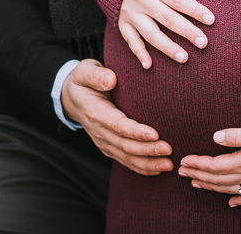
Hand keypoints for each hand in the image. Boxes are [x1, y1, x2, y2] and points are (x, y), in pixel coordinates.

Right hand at [61, 59, 173, 175]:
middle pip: (124, 145)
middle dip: (147, 150)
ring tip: (168, 164)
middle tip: (168, 150)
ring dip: (148, 162)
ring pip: (126, 157)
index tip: (154, 134)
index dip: (135, 132)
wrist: (72, 98)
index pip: (117, 125)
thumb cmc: (83, 81)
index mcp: (95, 112)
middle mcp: (99, 131)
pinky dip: (141, 167)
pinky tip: (158, 170)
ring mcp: (104, 141)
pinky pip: (125, 160)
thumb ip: (95, 74)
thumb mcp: (84, 71)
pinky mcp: (109, 147)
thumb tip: (110, 80)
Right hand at [117, 0, 212, 68]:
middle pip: (166, 18)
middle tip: (204, 44)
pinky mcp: (121, 20)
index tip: (211, 19)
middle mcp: (141, 0)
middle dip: (186, 32)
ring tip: (184, 58)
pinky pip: (129, 39)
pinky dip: (138, 52)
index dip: (194, 9)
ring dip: (166, 47)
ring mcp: (130, 12)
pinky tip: (149, 66)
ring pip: (150, 33)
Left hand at [178, 128, 240, 206]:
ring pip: (232, 189)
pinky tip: (230, 203)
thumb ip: (236, 135)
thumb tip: (214, 136)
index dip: (197, 163)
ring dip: (212, 187)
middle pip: (219, 178)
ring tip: (196, 184)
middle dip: (198, 175)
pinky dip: (240, 200)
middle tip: (181, 172)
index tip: (183, 160)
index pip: (214, 165)